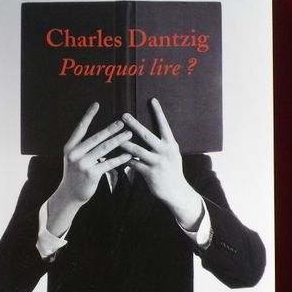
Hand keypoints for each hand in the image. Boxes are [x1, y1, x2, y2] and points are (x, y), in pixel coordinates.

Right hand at [46, 102, 131, 235]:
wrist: (69, 194)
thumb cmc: (75, 174)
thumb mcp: (73, 158)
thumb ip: (83, 147)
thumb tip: (101, 135)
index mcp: (70, 147)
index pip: (80, 128)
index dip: (88, 116)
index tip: (96, 104)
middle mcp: (75, 154)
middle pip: (96, 137)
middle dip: (111, 129)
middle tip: (122, 122)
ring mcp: (82, 164)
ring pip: (104, 149)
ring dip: (118, 141)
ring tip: (129, 135)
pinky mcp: (91, 174)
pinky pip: (109, 163)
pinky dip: (120, 159)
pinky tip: (128, 154)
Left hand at [120, 98, 203, 230]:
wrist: (176, 191)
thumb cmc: (172, 170)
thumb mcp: (172, 154)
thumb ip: (163, 143)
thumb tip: (151, 132)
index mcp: (171, 144)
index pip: (164, 125)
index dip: (158, 112)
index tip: (152, 100)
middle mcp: (165, 152)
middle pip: (147, 135)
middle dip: (135, 125)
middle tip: (124, 115)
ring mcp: (157, 163)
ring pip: (137, 150)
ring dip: (124, 143)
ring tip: (114, 136)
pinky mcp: (150, 174)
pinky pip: (134, 164)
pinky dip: (124, 159)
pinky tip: (115, 156)